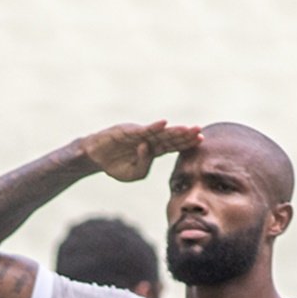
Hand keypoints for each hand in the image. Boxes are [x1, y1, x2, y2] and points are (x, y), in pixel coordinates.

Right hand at [79, 120, 201, 181]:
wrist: (95, 157)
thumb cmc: (116, 165)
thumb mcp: (133, 173)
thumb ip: (144, 165)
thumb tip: (148, 148)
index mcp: (152, 150)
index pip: (173, 146)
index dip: (186, 143)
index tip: (201, 140)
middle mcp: (148, 139)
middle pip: (170, 137)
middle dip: (185, 135)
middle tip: (200, 131)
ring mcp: (139, 134)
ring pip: (159, 132)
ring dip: (173, 130)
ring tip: (187, 128)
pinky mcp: (127, 131)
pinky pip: (142, 130)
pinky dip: (152, 127)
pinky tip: (164, 124)